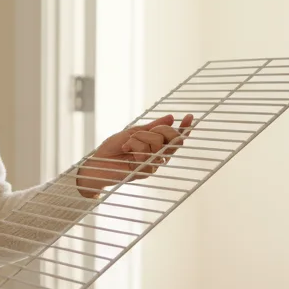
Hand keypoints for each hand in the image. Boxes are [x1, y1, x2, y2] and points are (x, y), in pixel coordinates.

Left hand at [76, 114, 193, 197]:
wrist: (97, 163)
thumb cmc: (113, 148)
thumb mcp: (133, 132)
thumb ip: (152, 127)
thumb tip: (171, 117)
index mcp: (155, 146)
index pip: (174, 138)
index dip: (184, 129)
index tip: (190, 117)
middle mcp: (157, 157)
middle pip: (170, 140)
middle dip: (158, 131)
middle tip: (140, 133)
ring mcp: (153, 165)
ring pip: (158, 145)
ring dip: (141, 139)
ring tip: (127, 143)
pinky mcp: (146, 171)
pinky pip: (148, 154)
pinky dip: (136, 147)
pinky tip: (127, 149)